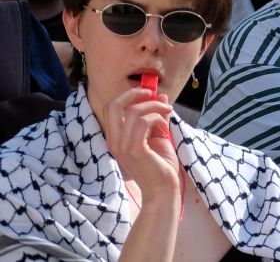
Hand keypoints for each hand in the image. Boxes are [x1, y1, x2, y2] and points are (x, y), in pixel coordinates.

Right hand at [105, 85, 181, 199]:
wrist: (163, 187)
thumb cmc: (160, 163)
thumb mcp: (158, 134)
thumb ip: (156, 115)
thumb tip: (160, 95)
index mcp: (116, 137)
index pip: (110, 108)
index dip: (128, 95)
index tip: (147, 93)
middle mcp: (114, 141)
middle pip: (113, 106)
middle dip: (134, 94)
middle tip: (152, 93)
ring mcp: (122, 146)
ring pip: (134, 111)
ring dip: (155, 106)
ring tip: (167, 111)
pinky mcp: (135, 150)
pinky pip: (145, 122)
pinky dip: (158, 118)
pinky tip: (165, 125)